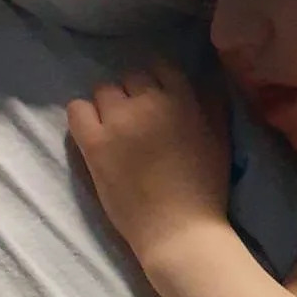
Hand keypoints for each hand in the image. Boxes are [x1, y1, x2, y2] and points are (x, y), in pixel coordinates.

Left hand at [67, 61, 229, 262]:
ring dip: (109, 104)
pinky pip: (77, 110)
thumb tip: (206, 77)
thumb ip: (211, 103)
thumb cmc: (204, 187)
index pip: (160, 67)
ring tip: (116, 127)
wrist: (178, 229)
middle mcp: (148, 102)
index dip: (157, 81)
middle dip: (134, 94)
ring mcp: (118, 122)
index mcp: (182, 100)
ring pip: (103, 91)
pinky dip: (83, 115)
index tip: (158, 98)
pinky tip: (94, 131)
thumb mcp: (219, 138)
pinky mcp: (94, 144)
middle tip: (138, 119)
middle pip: (130, 78)